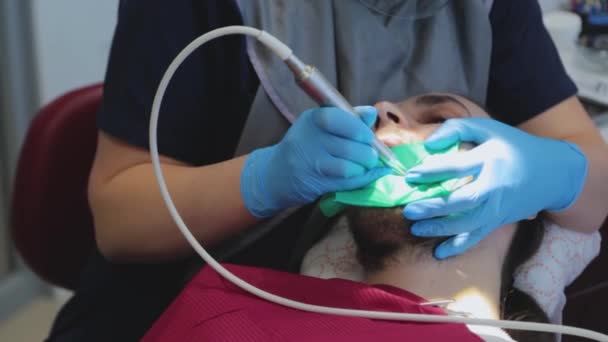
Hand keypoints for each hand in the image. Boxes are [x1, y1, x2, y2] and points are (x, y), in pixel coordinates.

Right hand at [241, 106, 390, 217]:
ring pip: (349, 167)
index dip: (359, 129)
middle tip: (371, 155)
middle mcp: (308, 140)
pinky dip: (364, 178)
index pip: (339, 119)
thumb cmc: (305, 145)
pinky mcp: (314, 183)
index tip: (368, 137)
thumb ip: (348, 118)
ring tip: (365, 165)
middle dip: (368, 153)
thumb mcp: (321, 125)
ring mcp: (310, 163)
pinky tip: (371, 174)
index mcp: (311, 119)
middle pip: (349, 147)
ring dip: (364, 168)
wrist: (274, 173)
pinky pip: (346, 182)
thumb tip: (372, 114)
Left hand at [403, 118, 586, 258]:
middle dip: (434, 207)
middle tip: (410, 210)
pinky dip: (459, 246)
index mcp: (490, 159)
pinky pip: (478, 236)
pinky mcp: (499, 221)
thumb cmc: (512, 146)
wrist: (553, 173)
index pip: (458, 167)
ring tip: (416, 228)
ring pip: (468, 223)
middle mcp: (494, 186)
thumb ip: (456, 129)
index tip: (410, 176)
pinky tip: (439, 253)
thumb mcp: (487, 129)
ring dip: (441, 228)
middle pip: (462, 200)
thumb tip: (428, 145)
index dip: (433, 171)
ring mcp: (497, 207)